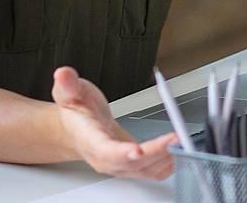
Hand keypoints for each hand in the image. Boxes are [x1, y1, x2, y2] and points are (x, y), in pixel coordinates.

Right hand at [52, 66, 175, 178]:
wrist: (79, 127)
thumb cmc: (78, 111)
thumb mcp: (69, 92)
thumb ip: (68, 84)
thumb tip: (63, 74)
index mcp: (90, 140)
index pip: (105, 151)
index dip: (122, 153)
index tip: (137, 150)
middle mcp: (105, 158)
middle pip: (130, 163)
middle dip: (154, 153)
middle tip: (175, 140)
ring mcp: (119, 165)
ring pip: (144, 169)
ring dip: (165, 158)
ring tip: (183, 143)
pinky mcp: (132, 166)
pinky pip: (151, 172)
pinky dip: (166, 166)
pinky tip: (178, 155)